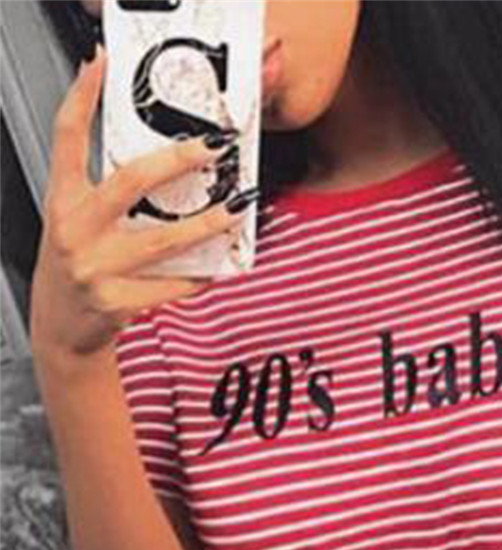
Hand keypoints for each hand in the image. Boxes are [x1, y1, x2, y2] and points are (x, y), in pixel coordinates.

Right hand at [30, 45, 251, 363]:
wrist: (62, 327)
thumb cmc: (76, 266)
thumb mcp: (77, 223)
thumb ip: (106, 195)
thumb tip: (164, 166)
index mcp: (63, 202)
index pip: (67, 139)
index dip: (81, 99)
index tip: (100, 66)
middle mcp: (74, 230)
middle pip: (129, 182)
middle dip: (176, 161)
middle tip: (212, 148)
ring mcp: (93, 267)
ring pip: (162, 239)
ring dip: (206, 224)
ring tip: (236, 209)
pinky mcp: (115, 302)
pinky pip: (169, 285)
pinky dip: (197, 277)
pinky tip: (217, 269)